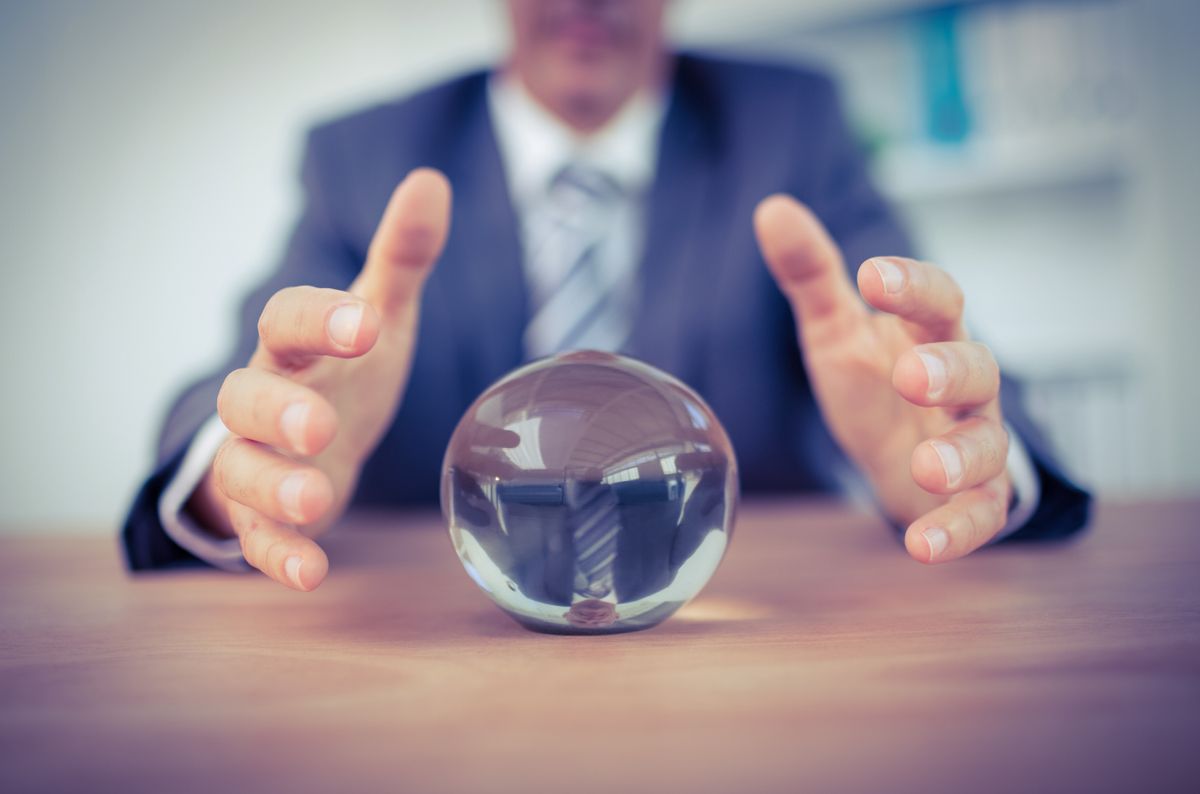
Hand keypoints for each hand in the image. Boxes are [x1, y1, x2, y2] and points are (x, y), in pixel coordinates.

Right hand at [188, 169, 451, 589]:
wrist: (310, 444)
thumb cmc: (344, 372)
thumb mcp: (376, 317)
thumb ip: (400, 260)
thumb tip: (432, 180)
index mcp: (293, 347)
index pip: (286, 320)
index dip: (318, 319)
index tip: (364, 322)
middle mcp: (262, 401)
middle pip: (244, 398)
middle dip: (277, 412)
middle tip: (319, 425)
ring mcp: (257, 461)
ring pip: (240, 471)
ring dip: (273, 487)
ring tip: (318, 501)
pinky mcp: (263, 518)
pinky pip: (257, 538)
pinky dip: (279, 554)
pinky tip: (311, 573)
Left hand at [754, 195, 1009, 563]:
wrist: (903, 458)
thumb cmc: (875, 384)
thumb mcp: (835, 331)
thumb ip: (812, 276)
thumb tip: (771, 208)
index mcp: (931, 334)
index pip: (940, 300)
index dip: (912, 286)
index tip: (872, 275)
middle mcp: (965, 386)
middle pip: (976, 369)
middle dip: (948, 371)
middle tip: (911, 375)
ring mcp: (975, 443)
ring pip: (989, 444)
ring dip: (963, 456)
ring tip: (926, 466)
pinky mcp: (976, 499)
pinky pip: (981, 516)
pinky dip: (957, 531)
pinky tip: (921, 547)